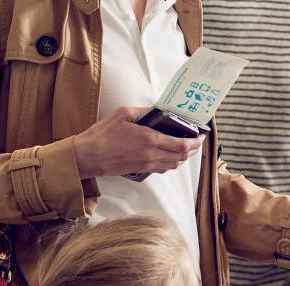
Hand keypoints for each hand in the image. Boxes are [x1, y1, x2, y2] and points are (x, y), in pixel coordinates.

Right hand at [73, 106, 203, 178]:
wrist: (87, 156)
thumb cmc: (102, 135)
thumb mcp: (123, 114)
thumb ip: (144, 111)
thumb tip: (158, 110)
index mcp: (150, 139)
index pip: (182, 144)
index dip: (196, 142)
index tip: (201, 136)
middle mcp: (152, 155)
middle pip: (182, 156)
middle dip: (193, 149)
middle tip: (197, 141)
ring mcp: (147, 165)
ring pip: (174, 164)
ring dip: (184, 157)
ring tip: (186, 147)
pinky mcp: (141, 170)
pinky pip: (163, 169)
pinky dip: (172, 162)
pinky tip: (170, 155)